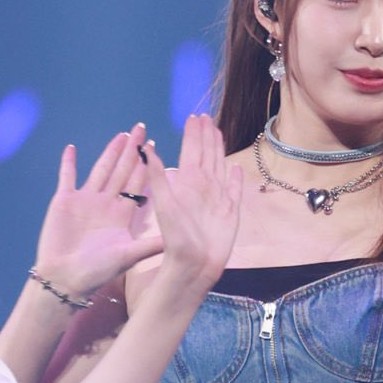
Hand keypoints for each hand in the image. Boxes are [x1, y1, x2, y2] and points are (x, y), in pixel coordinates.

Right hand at [33, 124, 163, 295]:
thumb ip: (152, 243)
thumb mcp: (130, 254)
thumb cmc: (98, 271)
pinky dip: (68, 163)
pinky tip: (72, 148)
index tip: (155, 146)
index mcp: (122, 214)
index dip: (146, 165)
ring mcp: (85, 201)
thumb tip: (182, 236)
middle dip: (131, 150)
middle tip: (141, 129)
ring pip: (100, 170)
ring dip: (109, 152)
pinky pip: (67, 177)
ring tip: (120, 135)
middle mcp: (106, 204)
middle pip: (121, 171)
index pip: (137, 184)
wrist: (66, 278)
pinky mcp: (64, 201)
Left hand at [144, 114, 241, 291]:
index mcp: (186, 182)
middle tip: (207, 116)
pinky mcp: (230, 212)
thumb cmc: (176, 238)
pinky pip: (234, 190)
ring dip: (219, 150)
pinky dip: (236, 179)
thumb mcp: (164, 203)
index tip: (195, 116)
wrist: (193, 266)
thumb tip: (146, 148)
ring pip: (219, 166)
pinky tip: (236, 169)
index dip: (193, 134)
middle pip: (206, 155)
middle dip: (206, 136)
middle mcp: (202, 187)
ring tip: (219, 132)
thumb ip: (157, 176)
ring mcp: (217, 199)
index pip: (191, 151)